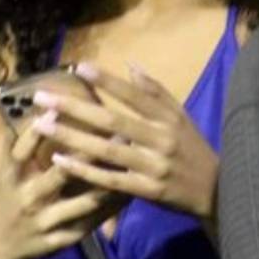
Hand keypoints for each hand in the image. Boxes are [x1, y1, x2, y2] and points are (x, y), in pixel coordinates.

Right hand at [0, 122, 121, 258]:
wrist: (3, 244)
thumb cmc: (11, 195)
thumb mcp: (8, 169)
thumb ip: (19, 140)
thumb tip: (38, 105)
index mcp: (13, 179)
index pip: (20, 153)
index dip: (36, 133)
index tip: (56, 109)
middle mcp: (28, 199)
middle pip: (58, 176)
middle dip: (87, 155)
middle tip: (116, 133)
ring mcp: (46, 222)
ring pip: (83, 202)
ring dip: (108, 182)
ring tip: (130, 162)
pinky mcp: (62, 240)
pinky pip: (92, 222)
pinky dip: (111, 208)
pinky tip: (130, 192)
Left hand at [34, 63, 219, 219]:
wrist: (215, 192)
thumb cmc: (192, 149)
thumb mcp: (181, 117)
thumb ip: (156, 93)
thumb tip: (130, 65)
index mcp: (168, 119)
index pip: (134, 95)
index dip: (107, 81)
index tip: (79, 68)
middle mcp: (161, 139)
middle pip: (112, 121)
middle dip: (74, 108)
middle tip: (43, 97)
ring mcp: (153, 166)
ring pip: (106, 150)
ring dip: (72, 137)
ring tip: (43, 125)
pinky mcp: (147, 191)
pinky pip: (110, 180)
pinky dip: (84, 170)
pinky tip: (60, 160)